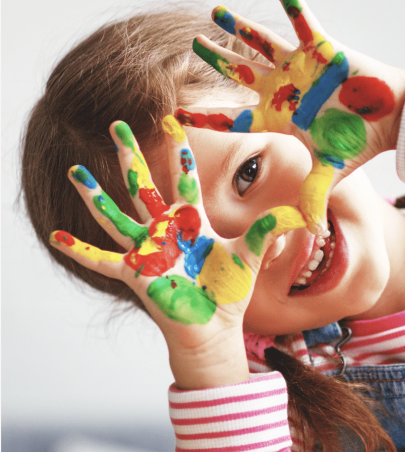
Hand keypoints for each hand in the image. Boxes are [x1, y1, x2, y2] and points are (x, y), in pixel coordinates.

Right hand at [50, 117, 305, 388]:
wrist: (215, 328)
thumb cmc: (229, 292)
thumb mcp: (252, 255)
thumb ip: (270, 231)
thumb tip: (302, 215)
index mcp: (192, 223)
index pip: (185, 179)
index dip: (179, 152)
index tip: (173, 124)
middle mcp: (166, 232)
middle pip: (144, 185)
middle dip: (131, 155)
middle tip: (116, 125)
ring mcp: (148, 251)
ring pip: (116, 215)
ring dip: (95, 195)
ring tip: (75, 171)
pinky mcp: (136, 274)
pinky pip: (101, 259)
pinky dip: (79, 249)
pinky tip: (56, 236)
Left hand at [176, 0, 404, 233]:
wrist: (391, 117)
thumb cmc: (360, 141)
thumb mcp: (331, 171)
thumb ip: (314, 197)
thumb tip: (312, 235)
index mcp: (280, 117)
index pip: (234, 119)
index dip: (205, 119)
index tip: (174, 115)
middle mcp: (284, 88)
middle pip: (239, 74)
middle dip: (215, 61)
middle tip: (193, 46)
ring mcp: (300, 66)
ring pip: (261, 43)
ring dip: (239, 28)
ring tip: (215, 13)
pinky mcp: (322, 47)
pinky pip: (303, 22)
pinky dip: (293, 6)